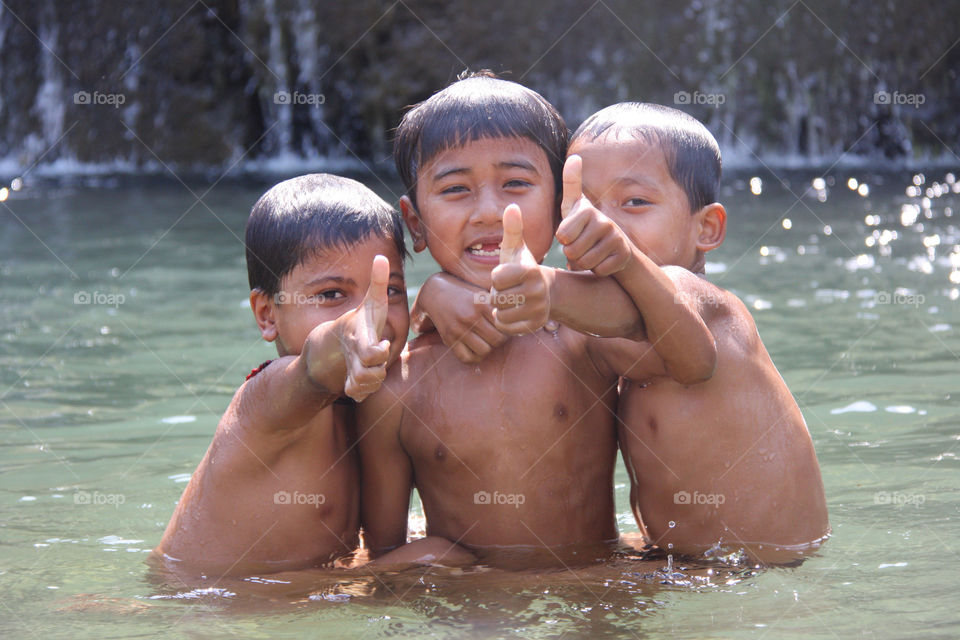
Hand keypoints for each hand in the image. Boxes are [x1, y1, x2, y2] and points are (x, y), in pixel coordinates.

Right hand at [336, 255, 391, 400]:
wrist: (329, 344)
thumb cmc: (360, 322)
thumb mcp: (370, 304)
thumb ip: (377, 283)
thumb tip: (381, 257)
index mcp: (359, 339)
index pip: (370, 352)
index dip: (379, 352)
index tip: (383, 346)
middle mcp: (353, 357)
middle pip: (368, 375)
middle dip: (376, 373)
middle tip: (379, 360)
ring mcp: (350, 371)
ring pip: (364, 387)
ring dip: (373, 382)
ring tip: (376, 368)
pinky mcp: (351, 384)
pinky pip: (360, 395)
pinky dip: (365, 392)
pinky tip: (368, 379)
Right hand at [411, 273, 507, 363]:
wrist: (436, 295)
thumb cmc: (465, 294)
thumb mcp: (482, 293)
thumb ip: (499, 304)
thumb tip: (520, 317)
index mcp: (481, 303)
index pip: (505, 326)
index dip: (508, 329)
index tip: (505, 327)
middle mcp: (470, 317)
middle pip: (497, 340)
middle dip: (500, 340)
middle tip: (497, 335)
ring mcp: (458, 329)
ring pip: (484, 351)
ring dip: (487, 348)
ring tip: (486, 341)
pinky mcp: (449, 339)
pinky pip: (467, 358)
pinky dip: (474, 357)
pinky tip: (475, 348)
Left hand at [489, 204, 552, 334]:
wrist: (542, 291)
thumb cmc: (522, 267)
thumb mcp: (516, 248)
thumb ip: (512, 229)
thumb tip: (511, 206)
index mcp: (530, 270)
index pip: (497, 278)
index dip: (497, 277)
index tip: (507, 275)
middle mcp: (537, 290)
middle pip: (497, 298)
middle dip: (498, 294)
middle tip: (510, 289)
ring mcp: (537, 310)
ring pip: (500, 314)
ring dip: (500, 308)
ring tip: (511, 300)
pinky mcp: (534, 325)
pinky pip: (505, 327)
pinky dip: (503, 322)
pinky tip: (512, 312)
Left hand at [555, 154, 632, 275]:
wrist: (615, 246)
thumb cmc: (585, 226)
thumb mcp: (574, 206)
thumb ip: (571, 183)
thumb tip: (575, 157)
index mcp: (588, 211)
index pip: (563, 235)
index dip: (563, 239)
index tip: (570, 233)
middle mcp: (605, 222)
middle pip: (572, 251)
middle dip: (572, 254)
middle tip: (581, 246)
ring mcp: (616, 239)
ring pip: (584, 263)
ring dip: (583, 263)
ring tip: (590, 252)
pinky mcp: (623, 256)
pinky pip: (598, 271)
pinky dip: (597, 270)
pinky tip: (602, 260)